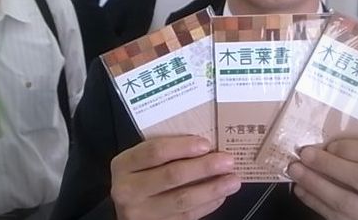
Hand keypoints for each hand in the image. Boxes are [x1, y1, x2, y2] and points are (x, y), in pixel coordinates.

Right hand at [111, 135, 240, 219]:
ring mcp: (140, 213)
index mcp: (124, 165)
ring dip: (212, 189)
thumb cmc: (141, 174)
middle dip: (204, 167)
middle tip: (228, 161)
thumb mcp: (142, 159)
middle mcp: (128, 191)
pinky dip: (207, 205)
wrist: (128, 206)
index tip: (206, 144)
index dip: (183, 147)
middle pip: (171, 175)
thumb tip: (207, 146)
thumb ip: (167, 150)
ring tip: (233, 180)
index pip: (155, 152)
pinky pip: (186, 217)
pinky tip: (220, 195)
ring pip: (182, 200)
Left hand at [288, 139, 357, 219]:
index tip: (330, 145)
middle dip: (328, 164)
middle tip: (305, 154)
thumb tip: (327, 144)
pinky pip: (334, 217)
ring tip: (295, 170)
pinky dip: (314, 202)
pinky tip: (301, 189)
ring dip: (315, 184)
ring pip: (344, 202)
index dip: (351, 148)